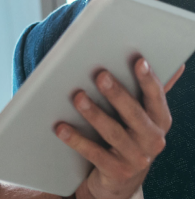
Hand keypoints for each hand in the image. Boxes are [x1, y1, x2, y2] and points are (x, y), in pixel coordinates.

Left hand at [55, 58, 183, 198]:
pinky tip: (61, 128)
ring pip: (113, 133)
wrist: (121, 179)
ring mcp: (135, 158)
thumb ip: (152, 90)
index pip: (156, 97)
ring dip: (94, 114)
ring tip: (78, 97)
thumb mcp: (143, 115)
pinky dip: (76, 140)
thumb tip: (178, 64)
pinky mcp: (116, 172)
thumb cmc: (130, 134)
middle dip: (117, 93)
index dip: (148, 80)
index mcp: (160, 121)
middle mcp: (152, 140)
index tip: (139, 61)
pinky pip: (94, 154)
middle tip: (100, 75)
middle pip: (134, 114)